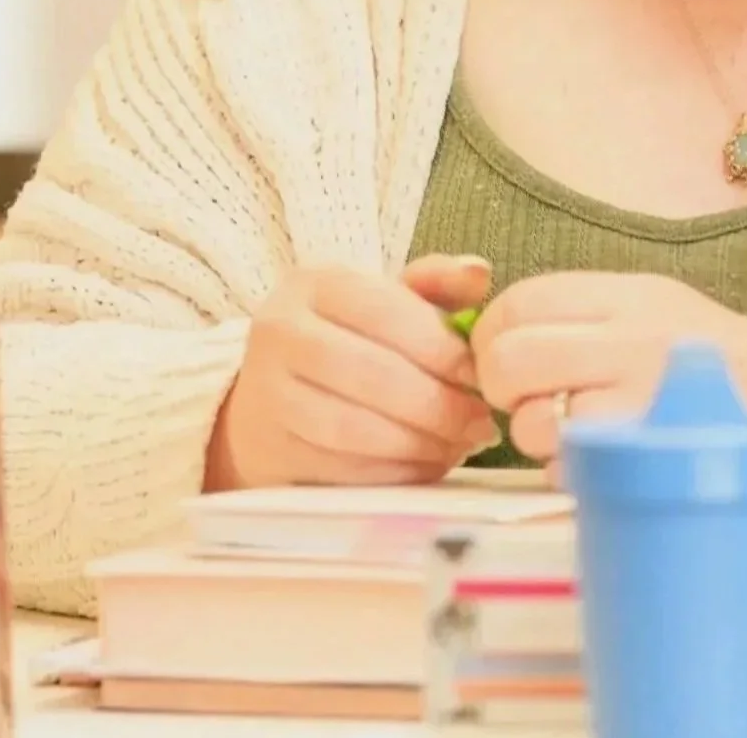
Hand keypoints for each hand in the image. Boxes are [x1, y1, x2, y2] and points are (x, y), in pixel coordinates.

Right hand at [204, 255, 496, 489]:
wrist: (270, 394)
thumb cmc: (350, 337)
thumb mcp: (389, 297)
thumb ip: (437, 282)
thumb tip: (479, 274)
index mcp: (315, 284)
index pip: (386, 311)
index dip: (441, 347)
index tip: (480, 374)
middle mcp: (280, 333)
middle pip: (370, 373)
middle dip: (436, 403)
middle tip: (479, 421)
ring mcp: (266, 395)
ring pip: (351, 427)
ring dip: (416, 442)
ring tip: (458, 444)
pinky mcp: (268, 451)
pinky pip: (337, 469)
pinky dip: (390, 471)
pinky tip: (424, 465)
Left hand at [471, 272, 746, 462]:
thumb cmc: (690, 347)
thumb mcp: (644, 299)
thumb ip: (575, 308)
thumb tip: (490, 331)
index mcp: (626, 298)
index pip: (520, 303)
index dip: (493, 331)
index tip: (503, 350)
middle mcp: (630, 345)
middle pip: (512, 360)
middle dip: (500, 384)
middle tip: (522, 394)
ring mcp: (635, 408)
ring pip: (532, 424)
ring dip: (534, 433)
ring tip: (570, 425)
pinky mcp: (639, 463)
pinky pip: (565, 471)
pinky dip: (568, 468)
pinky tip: (602, 452)